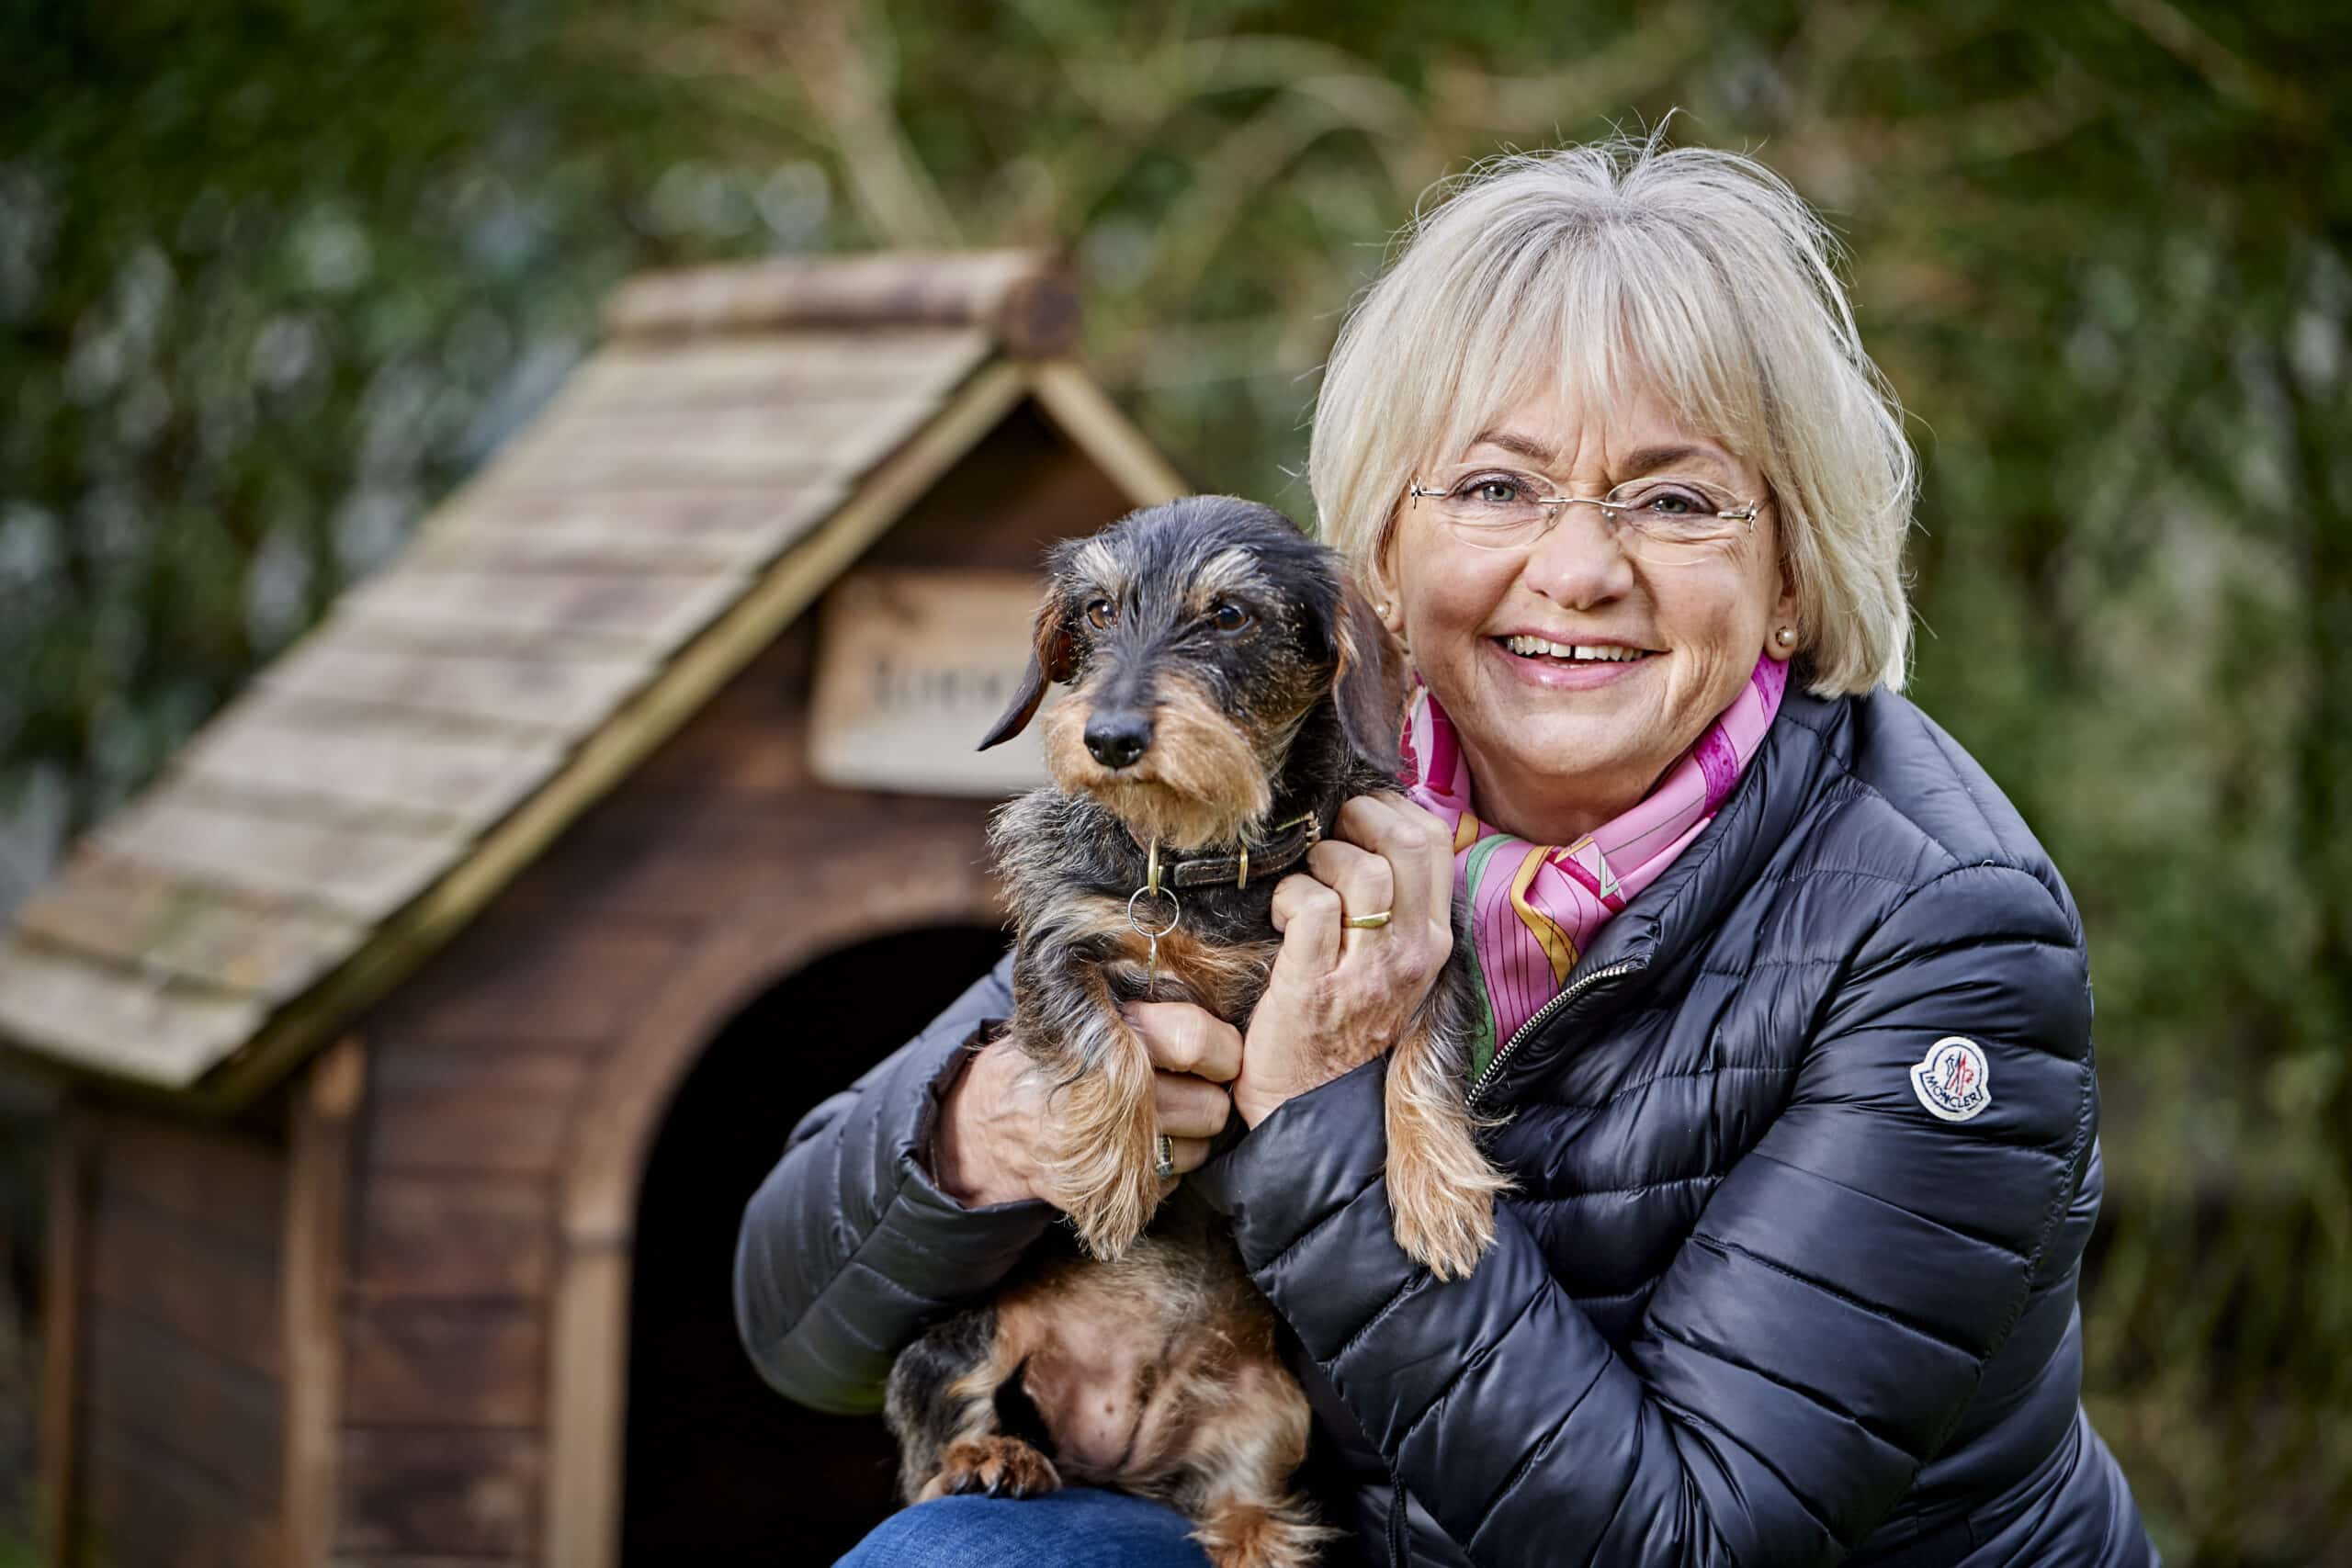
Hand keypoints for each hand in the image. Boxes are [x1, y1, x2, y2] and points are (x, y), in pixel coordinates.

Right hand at [932, 1007, 1240, 1208]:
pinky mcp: (1103, 1190)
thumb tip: (1228, 993)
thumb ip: (1150, 1002)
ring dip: (1192, 1140)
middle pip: (1210, 1108)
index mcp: (1110, 1034)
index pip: (1196, 1039)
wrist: (996, 1119)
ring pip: (1198, 1152)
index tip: (1220, 1056)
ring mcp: (1104, 1147)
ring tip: (1162, 1119)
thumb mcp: (1091, 1011)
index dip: (1223, 1051)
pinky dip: (1166, 1171)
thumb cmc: (1063, 1055)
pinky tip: (1140, 1149)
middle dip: (1211, 1102)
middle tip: (1194, 1090)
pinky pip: (1172, 1185)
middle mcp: (1110, 1092)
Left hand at [1231, 795, 1455, 1127]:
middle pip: (1408, 842)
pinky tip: (1279, 917)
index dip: (1390, 809)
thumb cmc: (1342, 1029)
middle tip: (1331, 835)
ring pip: (1363, 869)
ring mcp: (1367, 969)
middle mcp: (1410, 950)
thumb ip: (1390, 907)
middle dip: (1361, 817)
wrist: (1313, 1112)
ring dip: (1323, 858)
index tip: (1356, 817)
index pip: (1434, 840)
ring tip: (1306, 880)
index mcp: (1430, 939)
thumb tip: (1370, 834)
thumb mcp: (1388, 966)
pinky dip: (1288, 897)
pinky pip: (1310, 907)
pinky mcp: (1316, 983)